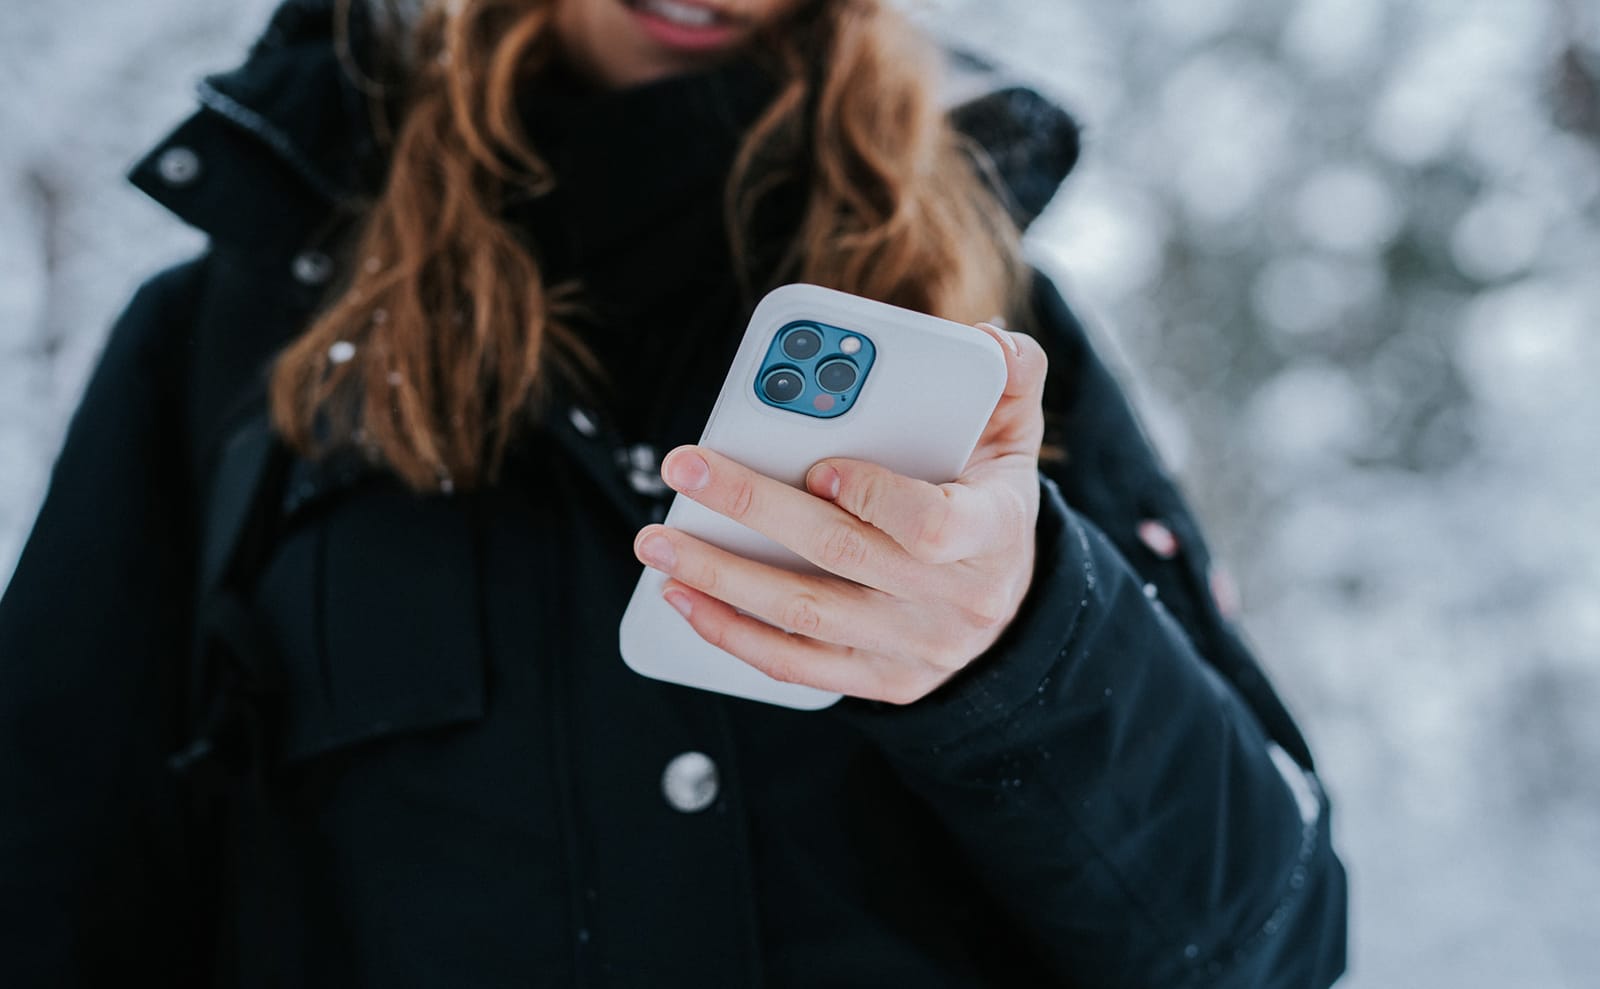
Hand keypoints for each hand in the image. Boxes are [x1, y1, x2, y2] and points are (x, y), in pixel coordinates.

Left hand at [632, 322, 1049, 704]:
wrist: (1006, 605)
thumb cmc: (991, 501)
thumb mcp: (1014, 437)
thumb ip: (1010, 376)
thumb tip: (985, 335)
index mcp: (993, 532)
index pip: (934, 525)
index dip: (873, 497)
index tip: (817, 466)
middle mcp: (955, 601)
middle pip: (842, 556)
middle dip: (753, 507)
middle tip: (684, 469)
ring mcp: (915, 649)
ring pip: (805, 614)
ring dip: (721, 577)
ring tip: (659, 540)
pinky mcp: (879, 680)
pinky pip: (796, 664)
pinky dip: (731, 633)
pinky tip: (683, 596)